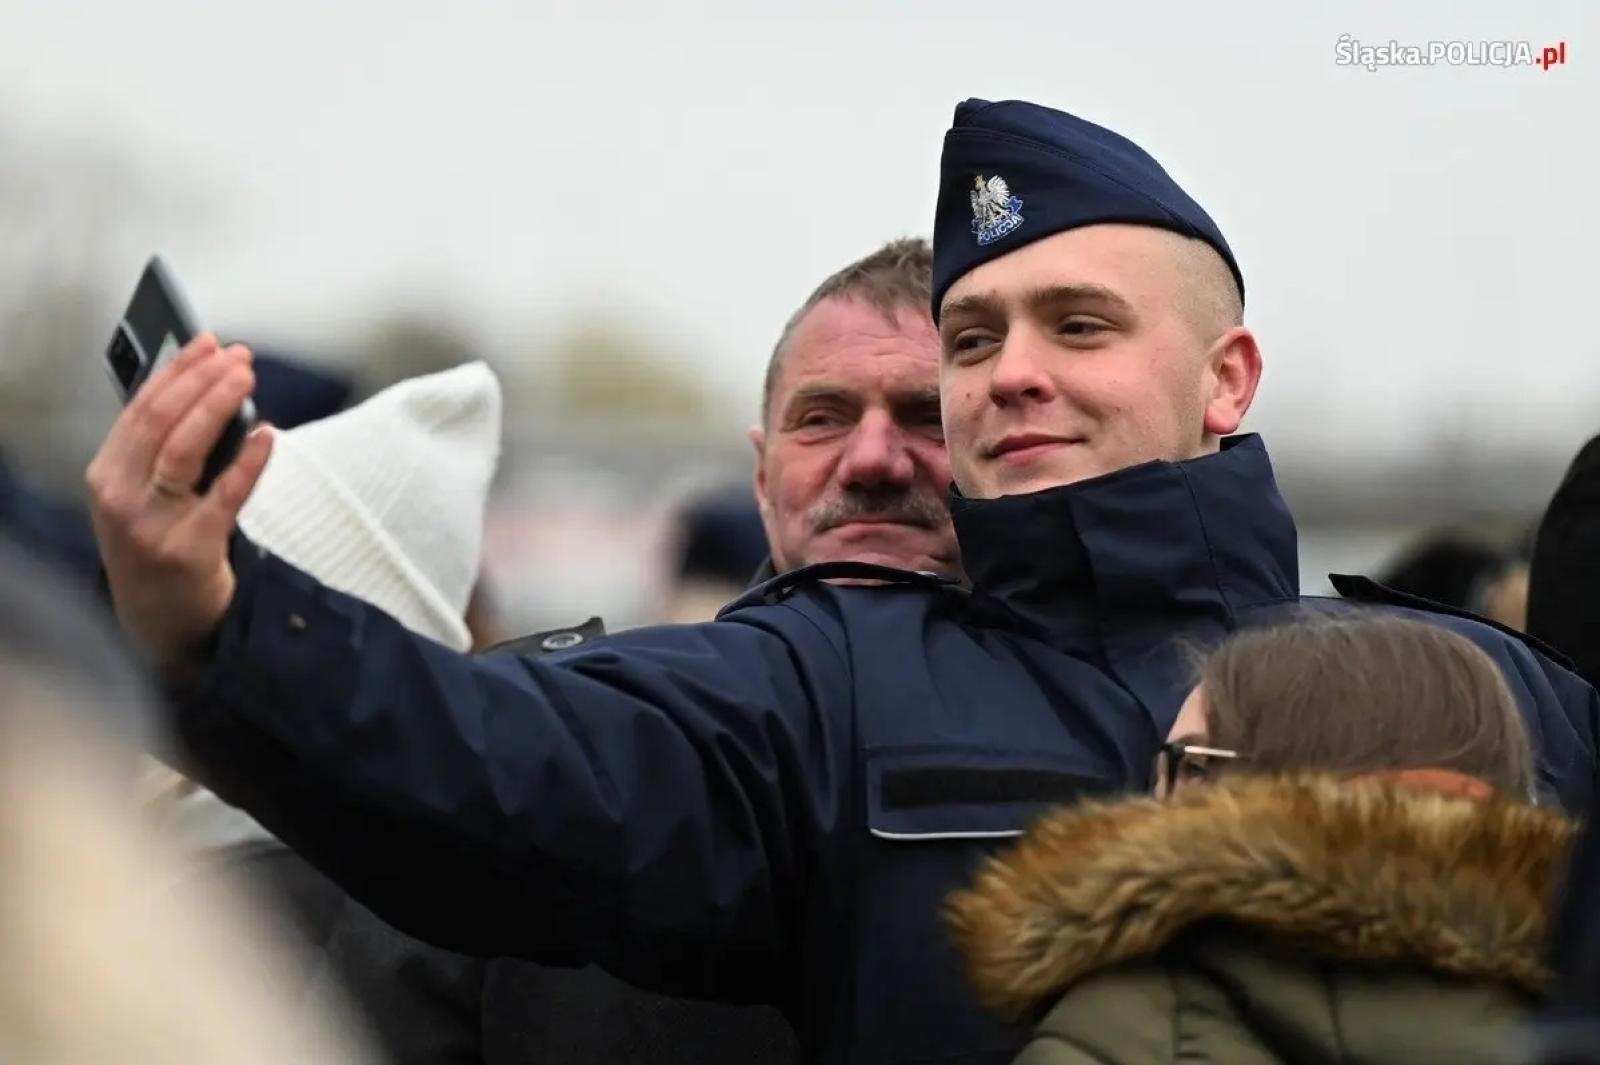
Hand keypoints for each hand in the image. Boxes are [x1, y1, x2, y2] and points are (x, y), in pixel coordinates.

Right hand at [86, 335, 273, 675]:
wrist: (160, 621)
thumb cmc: (157, 544)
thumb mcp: (141, 495)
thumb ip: (161, 450)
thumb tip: (207, 392)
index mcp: (106, 475)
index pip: (140, 408)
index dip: (176, 370)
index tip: (207, 343)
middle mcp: (121, 497)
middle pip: (162, 421)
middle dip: (201, 380)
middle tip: (238, 356)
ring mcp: (152, 524)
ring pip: (184, 450)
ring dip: (217, 405)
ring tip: (246, 377)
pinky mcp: (191, 549)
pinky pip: (224, 497)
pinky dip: (248, 462)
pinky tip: (268, 434)